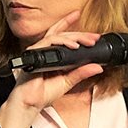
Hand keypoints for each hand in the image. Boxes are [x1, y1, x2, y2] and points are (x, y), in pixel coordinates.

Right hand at [0, 12, 102, 127]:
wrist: (30, 103)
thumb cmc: (42, 93)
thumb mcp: (68, 81)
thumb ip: (81, 73)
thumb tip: (98, 67)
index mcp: (52, 55)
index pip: (62, 36)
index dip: (73, 27)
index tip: (86, 24)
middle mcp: (44, 50)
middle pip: (63, 35)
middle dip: (81, 34)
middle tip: (95, 37)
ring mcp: (39, 50)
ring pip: (58, 35)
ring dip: (75, 37)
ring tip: (88, 42)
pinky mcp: (35, 53)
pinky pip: (50, 42)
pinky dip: (63, 42)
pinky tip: (75, 46)